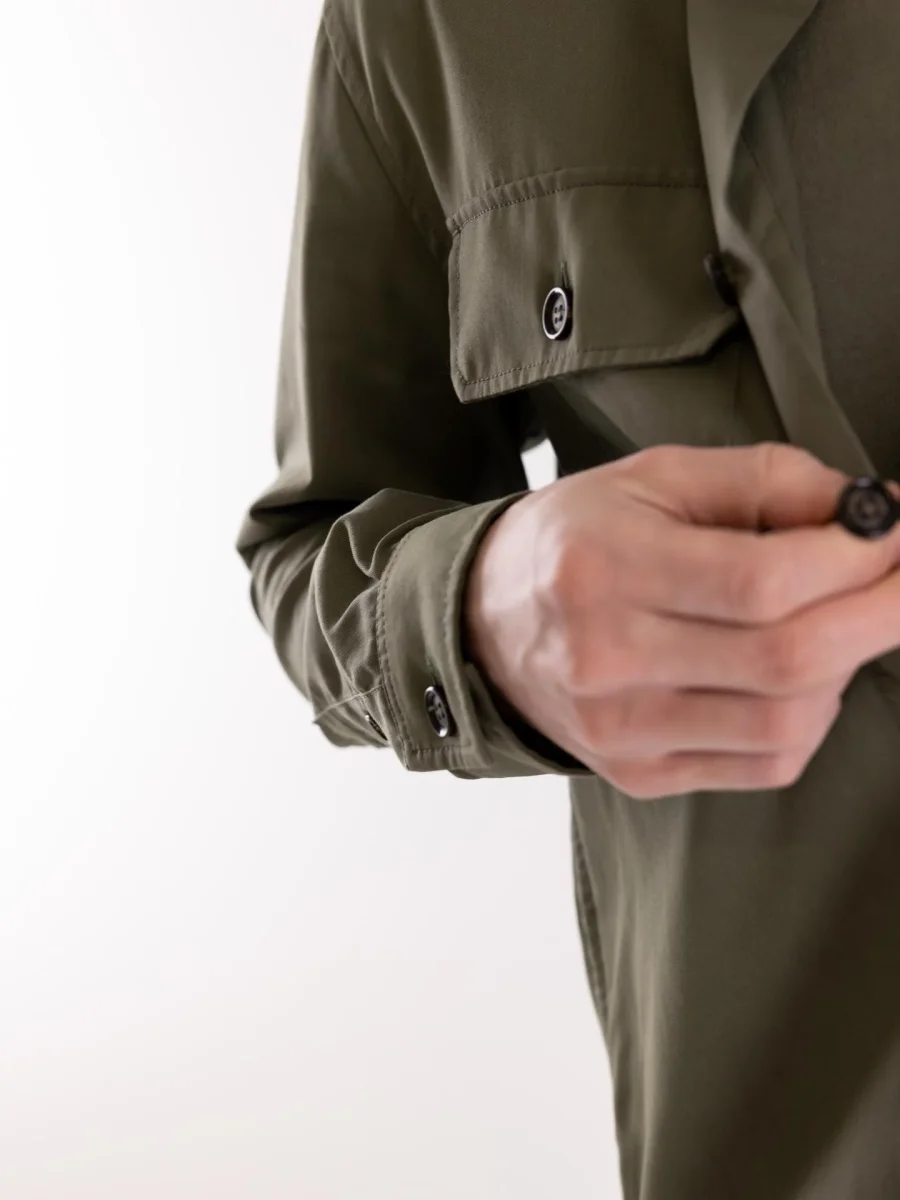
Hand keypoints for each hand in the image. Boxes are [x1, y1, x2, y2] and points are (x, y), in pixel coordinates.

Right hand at [462, 443, 899, 797]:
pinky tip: (800, 677)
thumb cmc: (576, 537)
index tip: (897, 531)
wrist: (483, 623)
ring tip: (842, 622)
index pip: (762, 582)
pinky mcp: (638, 772)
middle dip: (882, 614)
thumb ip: (764, 480)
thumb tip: (868, 511)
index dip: (858, 559)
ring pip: (785, 723)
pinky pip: (763, 765)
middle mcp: (607, 658)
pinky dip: (810, 720)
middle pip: (787, 659)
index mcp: (604, 567)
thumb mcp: (654, 477)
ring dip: (845, 669)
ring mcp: (621, 729)